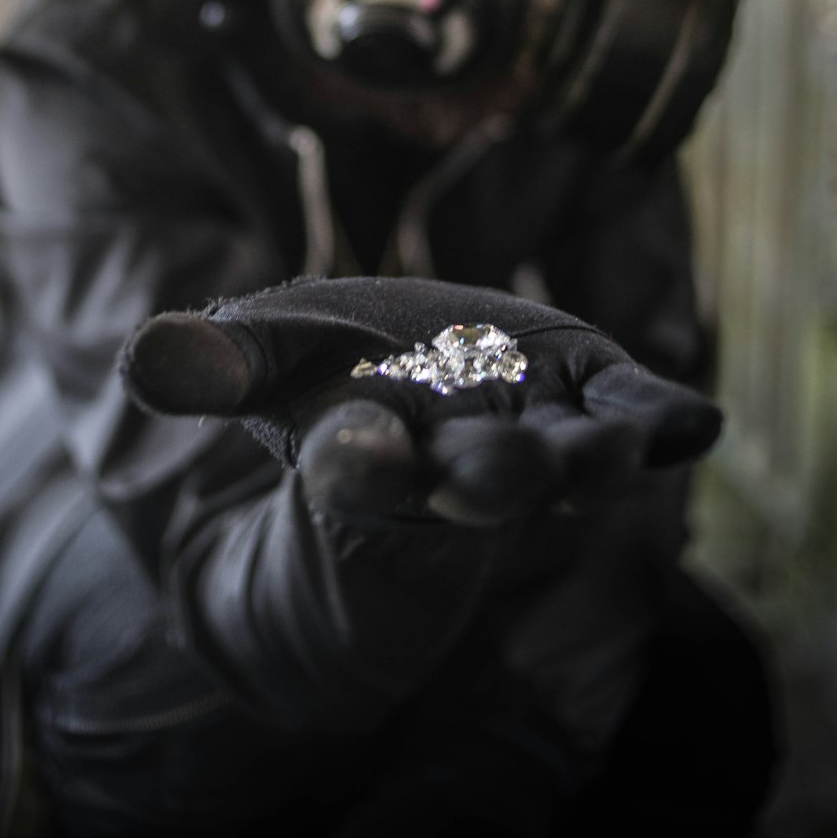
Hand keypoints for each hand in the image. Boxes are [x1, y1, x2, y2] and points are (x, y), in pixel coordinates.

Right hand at [122, 276, 720, 526]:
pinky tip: (693, 421)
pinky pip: (634, 419)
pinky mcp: (591, 399)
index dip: (360, 460)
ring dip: (584, 461)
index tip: (354, 448)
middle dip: (483, 473)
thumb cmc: (332, 373)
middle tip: (496, 469)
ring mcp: (534, 436)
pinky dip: (663, 422)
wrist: (418, 386)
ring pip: (562, 463)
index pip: (360, 470)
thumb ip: (213, 364)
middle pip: (471, 479)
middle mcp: (454, 462)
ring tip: (605, 451)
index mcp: (367, 455)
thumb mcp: (268, 358)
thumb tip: (144, 360)